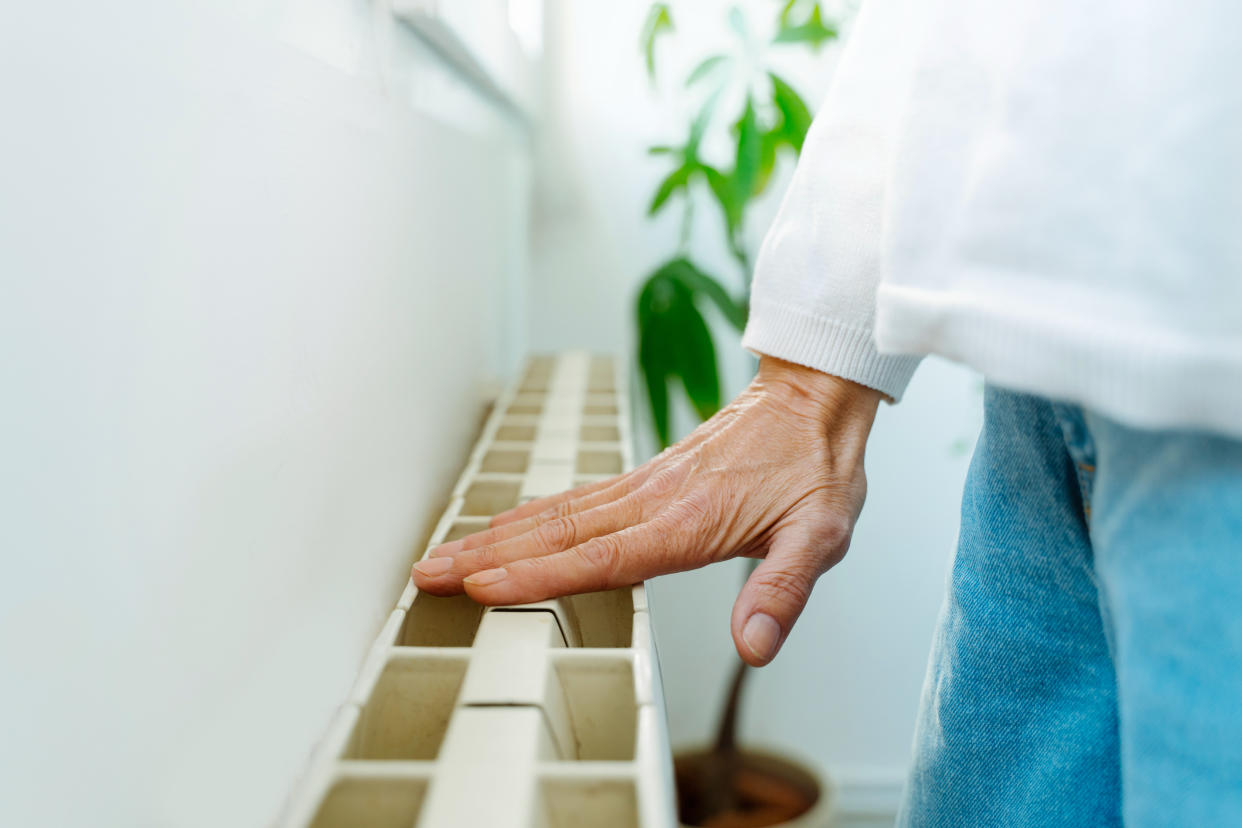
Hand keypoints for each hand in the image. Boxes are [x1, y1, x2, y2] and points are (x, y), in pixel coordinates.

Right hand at [412, 355, 881, 665]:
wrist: (812, 399)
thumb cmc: (816, 468)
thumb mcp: (819, 536)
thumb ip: (781, 591)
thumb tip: (753, 647)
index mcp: (686, 522)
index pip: (598, 558)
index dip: (537, 578)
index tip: (481, 589)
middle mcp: (652, 501)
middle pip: (555, 535)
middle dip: (487, 558)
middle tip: (426, 574)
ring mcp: (643, 486)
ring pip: (555, 514)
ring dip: (496, 536)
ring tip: (444, 553)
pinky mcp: (645, 478)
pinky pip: (575, 500)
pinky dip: (530, 516)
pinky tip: (507, 527)